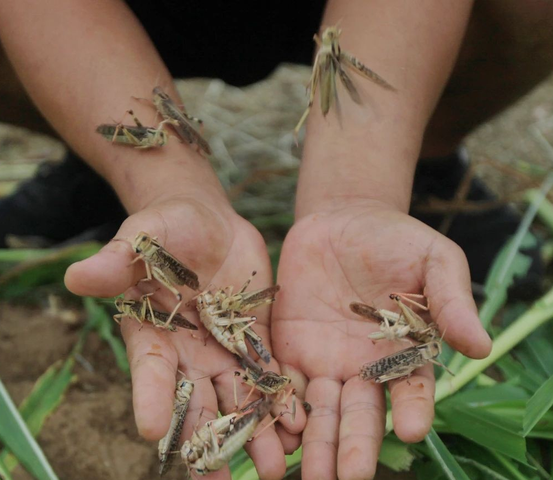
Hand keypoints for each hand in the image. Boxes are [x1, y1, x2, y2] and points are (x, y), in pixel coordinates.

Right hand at [65, 195, 305, 479]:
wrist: (206, 225)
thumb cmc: (165, 228)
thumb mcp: (141, 238)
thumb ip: (116, 260)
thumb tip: (75, 276)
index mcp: (153, 335)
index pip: (151, 373)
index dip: (151, 399)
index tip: (152, 432)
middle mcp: (187, 354)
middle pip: (196, 403)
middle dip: (207, 442)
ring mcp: (223, 352)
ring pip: (236, 400)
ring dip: (253, 435)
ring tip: (272, 470)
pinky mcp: (254, 342)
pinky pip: (267, 376)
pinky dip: (280, 402)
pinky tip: (298, 429)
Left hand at [272, 199, 491, 479]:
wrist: (342, 221)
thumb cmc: (396, 240)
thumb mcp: (433, 260)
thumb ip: (451, 300)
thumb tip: (481, 346)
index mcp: (404, 351)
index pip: (411, 388)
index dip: (413, 408)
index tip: (411, 430)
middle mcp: (363, 367)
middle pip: (359, 413)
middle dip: (355, 445)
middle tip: (350, 477)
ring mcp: (324, 361)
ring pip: (319, 410)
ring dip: (315, 442)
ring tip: (312, 473)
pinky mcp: (289, 348)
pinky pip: (282, 382)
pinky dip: (278, 408)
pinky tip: (277, 434)